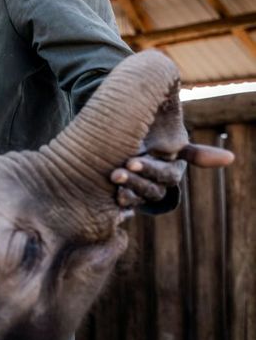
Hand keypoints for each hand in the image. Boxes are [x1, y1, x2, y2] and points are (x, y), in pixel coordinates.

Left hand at [110, 143, 234, 208]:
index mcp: (171, 168)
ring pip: (139, 198)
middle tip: (116, 173)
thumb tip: (229, 158)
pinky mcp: (128, 195)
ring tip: (112, 180)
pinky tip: (110, 197)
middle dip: (135, 181)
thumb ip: (192, 141)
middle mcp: (159, 183)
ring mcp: (142, 191)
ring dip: (127, 192)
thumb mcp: (171, 134)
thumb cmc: (154, 133)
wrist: (131, 137)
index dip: (150, 171)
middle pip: (152, 190)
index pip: (166, 176)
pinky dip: (120, 203)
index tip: (130, 162)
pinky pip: (126, 205)